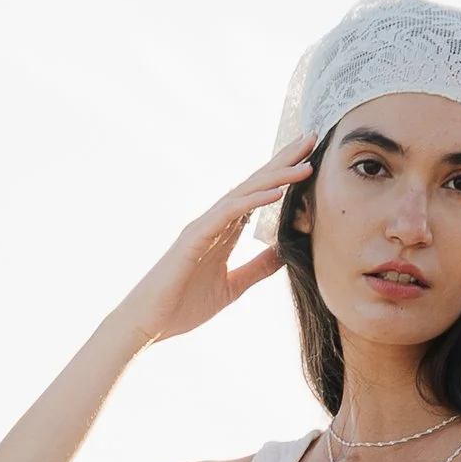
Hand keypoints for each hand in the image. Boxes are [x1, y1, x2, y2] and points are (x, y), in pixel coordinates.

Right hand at [117, 141, 312, 345]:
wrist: (148, 324)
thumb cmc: (182, 306)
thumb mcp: (232, 287)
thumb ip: (257, 268)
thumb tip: (284, 252)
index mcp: (224, 231)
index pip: (259, 195)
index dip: (283, 176)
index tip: (309, 158)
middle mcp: (215, 221)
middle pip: (255, 184)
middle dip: (283, 161)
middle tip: (311, 137)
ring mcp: (204, 226)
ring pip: (245, 192)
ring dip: (276, 176)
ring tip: (304, 163)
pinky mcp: (194, 237)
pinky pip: (229, 213)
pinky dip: (253, 201)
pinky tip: (277, 193)